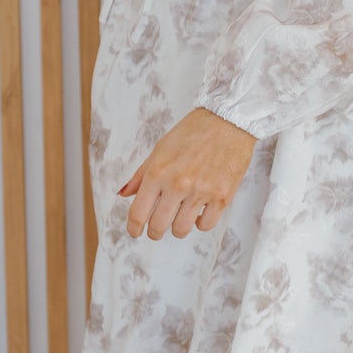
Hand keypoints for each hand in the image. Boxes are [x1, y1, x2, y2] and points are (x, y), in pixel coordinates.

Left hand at [117, 107, 256, 240]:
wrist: (228, 120)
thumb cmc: (193, 132)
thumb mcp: (161, 149)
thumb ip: (141, 175)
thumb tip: (124, 194)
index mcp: (158, 171)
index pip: (138, 212)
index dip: (134, 227)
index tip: (135, 231)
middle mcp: (178, 184)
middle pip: (158, 226)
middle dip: (154, 231)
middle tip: (157, 229)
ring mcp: (201, 191)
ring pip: (181, 229)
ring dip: (177, 228)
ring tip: (180, 217)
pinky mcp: (222, 196)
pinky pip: (205, 225)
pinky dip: (200, 222)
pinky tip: (199, 212)